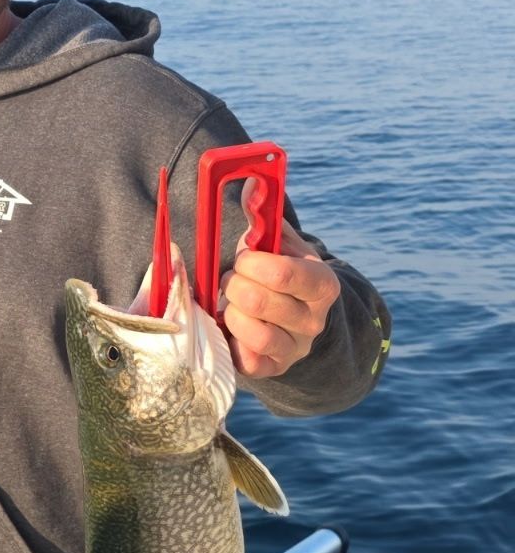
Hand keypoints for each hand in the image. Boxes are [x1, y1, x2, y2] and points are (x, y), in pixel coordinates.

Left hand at [220, 182, 340, 380]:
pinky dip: (230, 338)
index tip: (242, 258)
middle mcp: (314, 320)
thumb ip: (264, 215)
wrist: (293, 321)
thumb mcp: (278, 244)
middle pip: (261, 301)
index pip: (285, 273)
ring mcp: (295, 348)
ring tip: (231, 304)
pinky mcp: (272, 369)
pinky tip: (230, 326)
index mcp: (322, 284)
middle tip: (232, 281)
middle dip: (235, 285)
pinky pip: (245, 358)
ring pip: (254, 331)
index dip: (252, 263)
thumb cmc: (279, 273)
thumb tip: (252, 183)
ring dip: (231, 312)